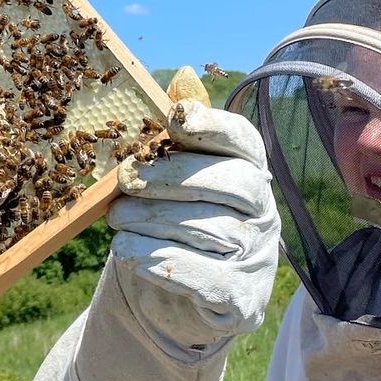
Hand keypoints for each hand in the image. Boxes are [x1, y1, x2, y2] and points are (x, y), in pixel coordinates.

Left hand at [107, 101, 279, 354]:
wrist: (179, 301)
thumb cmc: (174, 223)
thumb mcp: (172, 180)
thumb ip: (176, 137)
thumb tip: (182, 78)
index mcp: (250, 172)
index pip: (244, 141)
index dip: (213, 126)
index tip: (175, 119)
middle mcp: (263, 213)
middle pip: (232, 184)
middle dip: (173, 178)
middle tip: (126, 181)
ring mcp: (257, 259)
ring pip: (211, 230)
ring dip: (154, 221)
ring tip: (117, 218)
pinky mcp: (240, 300)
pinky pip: (205, 277)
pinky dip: (162, 262)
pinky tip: (130, 252)